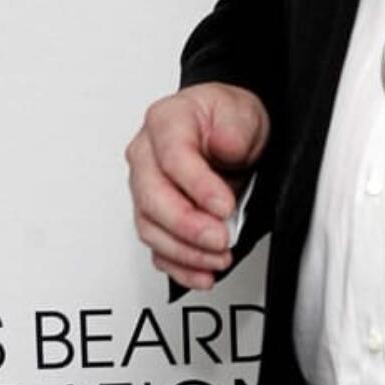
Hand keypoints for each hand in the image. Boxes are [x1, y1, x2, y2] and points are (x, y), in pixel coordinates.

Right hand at [126, 82, 269, 290]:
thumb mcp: (240, 112)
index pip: (173, 159)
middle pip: (153, 198)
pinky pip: (156, 246)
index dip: (198, 187)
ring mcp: (145, 186)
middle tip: (221, 239)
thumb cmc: (227, 117)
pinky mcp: (153, 214)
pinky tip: (200, 272)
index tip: (224, 206)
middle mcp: (146, 155)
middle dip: (188, 226)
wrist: (228, 128)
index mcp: (165, 121)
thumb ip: (232, 130)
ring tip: (218, 257)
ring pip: (151, 227)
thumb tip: (223, 147)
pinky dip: (178, 264)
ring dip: (186, 251)